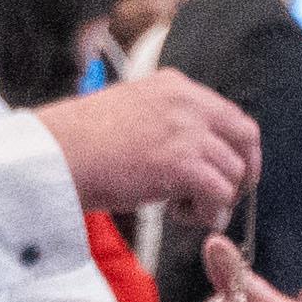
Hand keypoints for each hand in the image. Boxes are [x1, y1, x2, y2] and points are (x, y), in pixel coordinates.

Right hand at [40, 66, 260, 225]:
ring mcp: (188, 133)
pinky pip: (220, 194)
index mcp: (175, 86)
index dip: (234, 147)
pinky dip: (207, 212)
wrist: (55, 154)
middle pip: (246, 136)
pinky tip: (180, 215)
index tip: (227, 170)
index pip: (228, 113)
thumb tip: (188, 154)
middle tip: (225, 195)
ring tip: (182, 209)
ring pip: (233, 172)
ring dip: (215, 198)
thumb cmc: (79, 142)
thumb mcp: (129, 112)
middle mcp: (188, 103)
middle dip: (243, 169)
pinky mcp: (183, 165)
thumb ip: (164, 122)